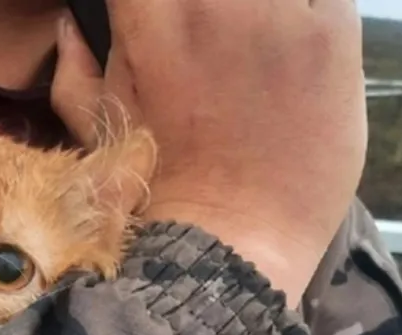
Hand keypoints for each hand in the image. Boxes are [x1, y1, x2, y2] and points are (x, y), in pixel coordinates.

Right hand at [49, 0, 366, 304]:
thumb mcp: (98, 127)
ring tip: (258, 38)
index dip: (159, 3)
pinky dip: (314, 7)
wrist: (231, 243)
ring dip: (264, 7)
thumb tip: (69, 26)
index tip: (167, 20)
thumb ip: (75, 68)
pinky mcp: (333, 33)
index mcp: (149, 18)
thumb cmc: (155, 193)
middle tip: (218, 34)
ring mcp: (280, 14)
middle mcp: (214, 3)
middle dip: (210, 7)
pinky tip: (299, 41)